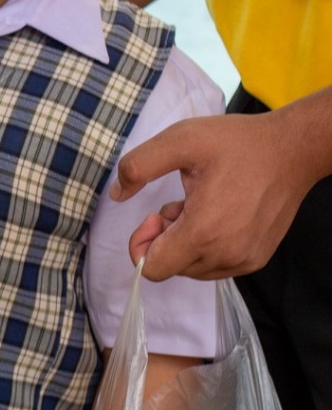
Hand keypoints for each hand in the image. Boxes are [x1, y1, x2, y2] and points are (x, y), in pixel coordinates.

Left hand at [114, 108, 324, 279]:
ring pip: (192, 269)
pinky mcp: (257, 258)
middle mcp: (225, 255)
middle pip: (170, 268)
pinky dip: (206, 247)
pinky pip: (215, 266)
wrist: (293, 149)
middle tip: (180, 204)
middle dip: (164, 239)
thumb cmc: (237, 143)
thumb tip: (116, 194)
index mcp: (203, 233)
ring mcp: (245, 260)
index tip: (154, 215)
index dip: (141, 244)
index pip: (152, 269)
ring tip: (200, 207)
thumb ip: (138, 167)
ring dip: (184, 243)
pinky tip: (218, 215)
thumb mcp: (180, 141)